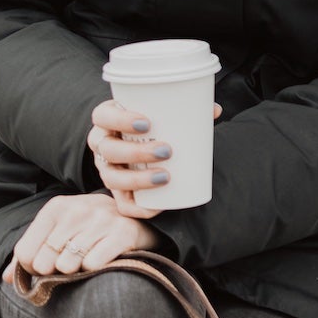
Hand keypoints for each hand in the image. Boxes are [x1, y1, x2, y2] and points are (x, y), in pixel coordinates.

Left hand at [13, 192, 153, 278]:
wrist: (134, 218)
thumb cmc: (88, 230)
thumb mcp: (58, 232)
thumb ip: (30, 253)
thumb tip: (7, 279)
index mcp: (55, 208)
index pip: (25, 252)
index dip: (30, 269)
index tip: (42, 269)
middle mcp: (76, 210)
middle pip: (45, 261)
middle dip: (53, 272)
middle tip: (67, 267)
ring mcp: (100, 220)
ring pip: (68, 264)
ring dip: (74, 272)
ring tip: (83, 262)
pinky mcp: (122, 233)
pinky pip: (94, 264)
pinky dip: (94, 270)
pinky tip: (100, 262)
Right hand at [89, 99, 221, 217]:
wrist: (142, 151)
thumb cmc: (152, 128)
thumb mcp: (162, 116)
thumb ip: (186, 110)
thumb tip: (215, 110)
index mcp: (108, 121)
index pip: (102, 116)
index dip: (119, 119)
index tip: (147, 123)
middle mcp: (102, 146)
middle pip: (108, 149)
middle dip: (135, 152)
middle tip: (167, 150)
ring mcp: (107, 170)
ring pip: (112, 178)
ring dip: (137, 179)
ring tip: (165, 177)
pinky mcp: (117, 193)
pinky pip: (123, 205)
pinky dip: (141, 207)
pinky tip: (159, 204)